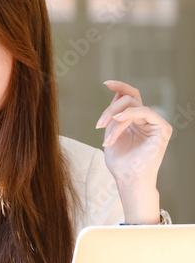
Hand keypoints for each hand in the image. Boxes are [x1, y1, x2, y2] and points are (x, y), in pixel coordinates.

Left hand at [95, 80, 171, 221]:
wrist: (127, 179)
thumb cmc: (120, 162)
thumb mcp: (111, 135)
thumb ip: (114, 117)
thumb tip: (116, 95)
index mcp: (135, 120)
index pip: (130, 97)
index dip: (119, 87)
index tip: (106, 83)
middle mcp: (146, 120)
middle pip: (129, 100)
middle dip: (110, 109)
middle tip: (99, 124)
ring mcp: (156, 123)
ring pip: (133, 106)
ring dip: (115, 116)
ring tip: (105, 130)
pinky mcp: (163, 129)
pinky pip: (145, 112)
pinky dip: (129, 115)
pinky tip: (118, 121)